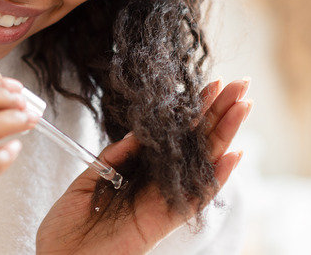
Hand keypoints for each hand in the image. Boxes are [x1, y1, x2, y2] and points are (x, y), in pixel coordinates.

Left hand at [36, 78, 251, 254]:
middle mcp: (156, 185)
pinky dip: (215, 178)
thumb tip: (140, 131)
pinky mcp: (162, 222)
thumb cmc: (67, 226)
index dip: (192, 110)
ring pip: (203, 164)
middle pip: (195, 144)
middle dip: (218, 114)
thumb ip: (117, 155)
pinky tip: (233, 154)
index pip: (173, 135)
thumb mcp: (90, 177)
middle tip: (240, 85)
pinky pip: (195, 199)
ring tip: (243, 106)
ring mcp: (162, 203)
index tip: (211, 84)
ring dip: (224, 135)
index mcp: (138, 172)